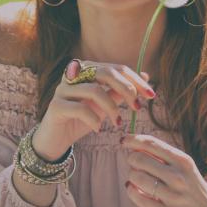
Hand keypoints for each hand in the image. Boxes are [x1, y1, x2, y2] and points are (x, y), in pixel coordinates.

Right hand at [33, 61, 154, 159]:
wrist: (57, 138)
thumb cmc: (82, 119)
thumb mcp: (105, 104)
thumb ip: (121, 90)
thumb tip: (146, 76)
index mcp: (86, 69)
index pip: (116, 68)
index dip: (135, 80)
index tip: (151, 95)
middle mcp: (73, 74)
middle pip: (105, 73)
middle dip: (126, 89)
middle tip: (137, 107)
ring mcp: (62, 89)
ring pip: (94, 90)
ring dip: (112, 108)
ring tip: (118, 123)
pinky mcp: (55, 106)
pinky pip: (80, 108)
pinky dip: (94, 119)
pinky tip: (99, 129)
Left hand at [121, 133, 206, 206]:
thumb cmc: (195, 193)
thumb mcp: (187, 171)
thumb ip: (165, 159)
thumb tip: (136, 146)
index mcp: (184, 161)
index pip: (152, 144)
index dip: (133, 139)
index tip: (124, 140)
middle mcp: (179, 176)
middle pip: (139, 159)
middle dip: (132, 160)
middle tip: (135, 166)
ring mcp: (174, 196)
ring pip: (137, 178)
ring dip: (132, 177)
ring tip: (136, 180)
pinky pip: (139, 199)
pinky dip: (132, 192)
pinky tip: (133, 190)